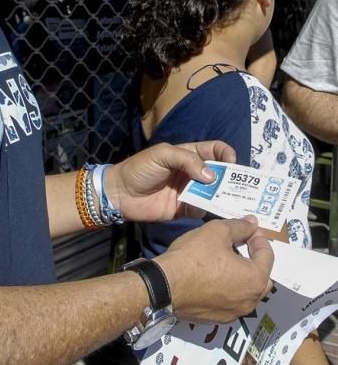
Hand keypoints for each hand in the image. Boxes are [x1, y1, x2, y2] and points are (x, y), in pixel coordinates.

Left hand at [106, 141, 235, 221]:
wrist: (121, 193)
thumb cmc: (140, 168)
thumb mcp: (162, 155)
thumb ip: (187, 160)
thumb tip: (211, 176)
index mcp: (189, 154)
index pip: (215, 150)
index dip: (227, 154)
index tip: (232, 164)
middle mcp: (193, 172)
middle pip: (220, 173)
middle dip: (232, 179)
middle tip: (243, 188)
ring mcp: (191, 191)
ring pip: (215, 192)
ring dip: (225, 196)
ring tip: (237, 202)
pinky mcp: (186, 209)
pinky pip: (204, 209)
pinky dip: (213, 211)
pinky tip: (221, 213)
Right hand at [156, 216, 273, 322]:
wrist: (165, 285)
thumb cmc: (195, 256)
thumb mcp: (217, 232)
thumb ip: (239, 227)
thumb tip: (252, 223)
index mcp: (255, 280)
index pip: (267, 256)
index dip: (258, 238)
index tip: (247, 228)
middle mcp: (250, 301)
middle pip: (261, 276)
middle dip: (254, 258)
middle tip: (240, 243)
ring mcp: (233, 313)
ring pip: (245, 290)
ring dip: (241, 274)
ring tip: (225, 258)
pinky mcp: (217, 319)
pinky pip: (230, 300)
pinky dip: (227, 287)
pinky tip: (212, 275)